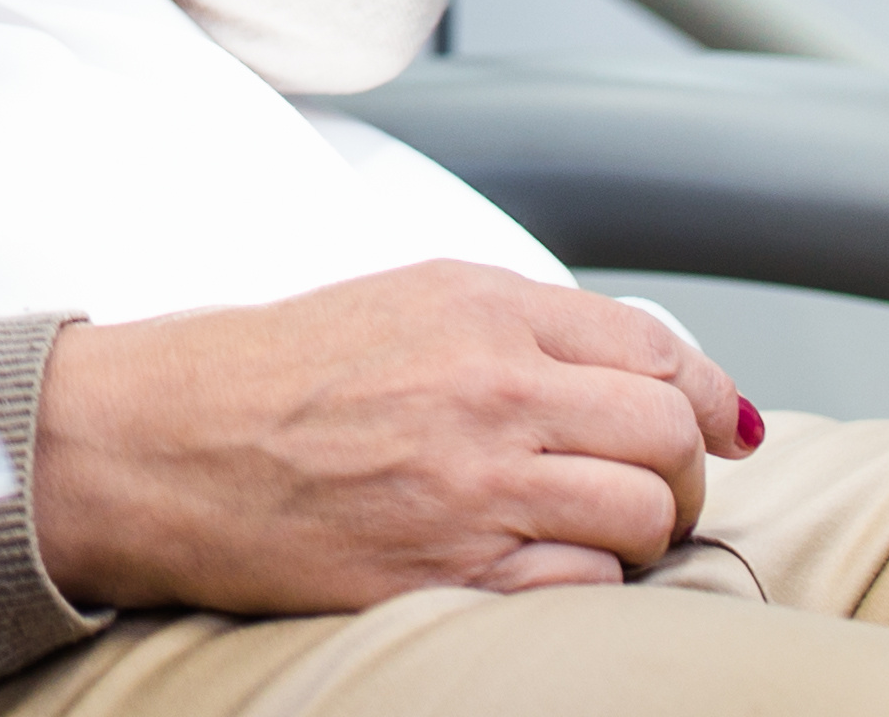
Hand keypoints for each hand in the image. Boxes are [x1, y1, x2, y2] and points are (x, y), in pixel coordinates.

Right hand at [26, 268, 753, 615]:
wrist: (161, 443)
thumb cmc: (271, 373)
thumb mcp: (407, 301)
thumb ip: (528, 328)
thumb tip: (659, 375)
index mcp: (482, 310)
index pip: (659, 350)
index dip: (713, 397)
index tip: (727, 426)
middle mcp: (490, 390)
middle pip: (669, 434)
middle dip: (683, 469)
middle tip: (652, 486)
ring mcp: (473, 487)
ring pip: (643, 515)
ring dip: (641, 531)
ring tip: (596, 531)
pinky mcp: (447, 574)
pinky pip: (585, 587)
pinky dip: (584, 582)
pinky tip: (537, 565)